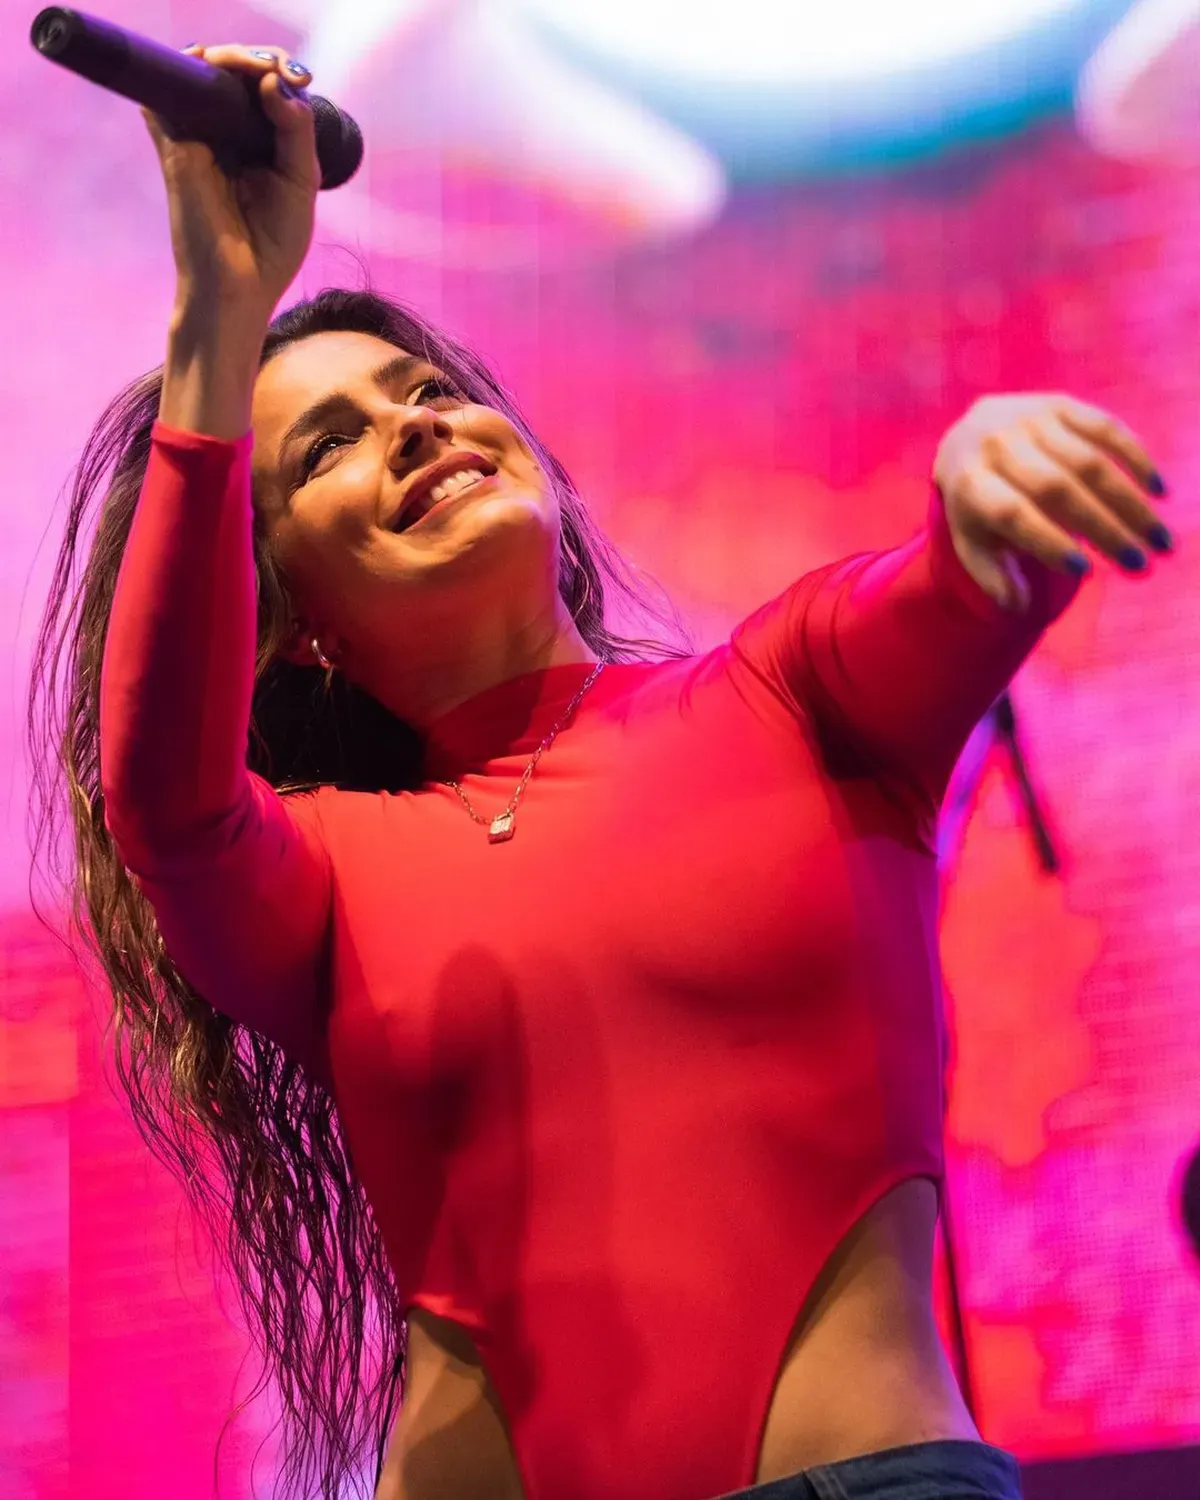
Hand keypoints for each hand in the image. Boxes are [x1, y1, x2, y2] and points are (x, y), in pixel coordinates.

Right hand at [143, 44, 318, 315]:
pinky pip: (167, 94)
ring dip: (229, 58)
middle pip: (237, 74)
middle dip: (256, 59)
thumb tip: (273, 80)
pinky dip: (187, 72)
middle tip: (274, 70)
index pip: (268, 88)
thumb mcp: (299, 182)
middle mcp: (229, 134)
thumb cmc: (273, 245)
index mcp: (263, 142)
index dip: (281, 71)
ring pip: (205, 74)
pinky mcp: (175, 145)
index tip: (301, 78)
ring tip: (254, 68)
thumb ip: (295, 130)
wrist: (240, 288)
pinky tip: (214, 72)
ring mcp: (199, 136)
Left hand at [934, 394, 1172, 610]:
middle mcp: (996, 446)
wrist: (969, 437)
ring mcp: (1028, 420)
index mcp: (969, 483)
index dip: (1048, 543)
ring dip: (1130, 502)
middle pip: (1056, 490)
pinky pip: (1104, 428)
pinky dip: (1136, 459)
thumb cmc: (977, 504)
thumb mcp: (971, 542)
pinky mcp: (1058, 404)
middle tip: (1140, 563)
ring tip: (1158, 538)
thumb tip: (1020, 608)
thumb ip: (993, 577)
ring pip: (1088, 461)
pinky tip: (1158, 491)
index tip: (1085, 572)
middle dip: (1103, 529)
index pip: (1011, 514)